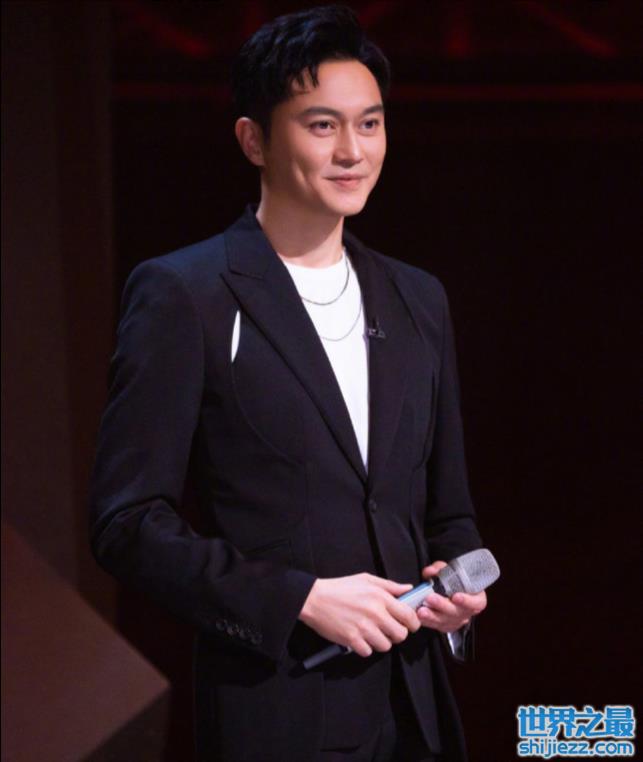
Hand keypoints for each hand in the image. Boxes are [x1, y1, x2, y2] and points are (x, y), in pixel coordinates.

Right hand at [298, 573, 421, 656]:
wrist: (314, 598)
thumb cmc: (340, 587)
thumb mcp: (366, 579)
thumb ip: (389, 585)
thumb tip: (408, 588)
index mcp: (381, 597)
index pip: (409, 616)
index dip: (413, 623)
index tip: (409, 624)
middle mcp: (375, 613)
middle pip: (400, 634)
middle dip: (397, 634)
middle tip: (389, 629)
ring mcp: (363, 628)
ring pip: (386, 645)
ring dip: (381, 641)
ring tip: (372, 633)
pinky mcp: (352, 640)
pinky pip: (368, 652)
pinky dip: (365, 647)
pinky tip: (359, 637)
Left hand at [418, 561, 486, 632]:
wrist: (447, 590)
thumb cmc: (451, 580)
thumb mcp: (447, 570)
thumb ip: (440, 569)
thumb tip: (431, 571)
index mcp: (475, 597)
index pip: (477, 602)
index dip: (467, 601)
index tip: (455, 596)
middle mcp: (467, 611)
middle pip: (457, 612)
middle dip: (442, 606)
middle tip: (430, 598)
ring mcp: (457, 620)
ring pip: (445, 621)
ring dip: (432, 616)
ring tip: (421, 610)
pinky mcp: (446, 626)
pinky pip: (437, 626)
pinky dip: (427, 621)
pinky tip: (419, 616)